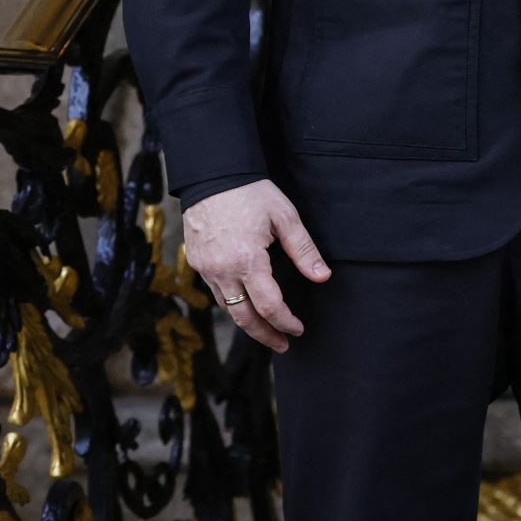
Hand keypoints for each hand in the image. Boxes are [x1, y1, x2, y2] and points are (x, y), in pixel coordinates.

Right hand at [183, 180, 330, 351]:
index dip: (285, 322)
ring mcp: (206, 268)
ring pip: (227, 308)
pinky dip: (232, 304)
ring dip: (247, 323)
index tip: (298, 329)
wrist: (212, 175)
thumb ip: (303, 250)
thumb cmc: (250, 193)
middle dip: (265, 335)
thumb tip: (322, 276)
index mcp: (247, 260)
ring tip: (266, 330)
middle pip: (244, 317)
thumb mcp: (285, 217)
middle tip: (283, 344)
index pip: (269, 306)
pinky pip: (216, 292)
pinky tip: (245, 304)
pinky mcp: (197, 263)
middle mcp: (223, 270)